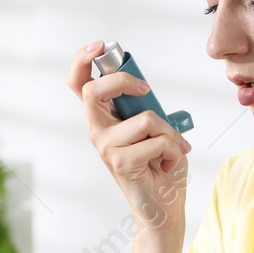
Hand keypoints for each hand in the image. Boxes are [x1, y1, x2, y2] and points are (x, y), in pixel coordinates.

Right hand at [67, 40, 191, 232]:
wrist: (163, 206)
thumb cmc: (159, 165)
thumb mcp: (153, 127)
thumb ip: (143, 107)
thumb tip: (143, 90)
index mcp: (102, 118)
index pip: (78, 83)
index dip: (82, 60)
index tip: (101, 46)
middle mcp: (97, 131)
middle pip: (92, 90)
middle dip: (123, 80)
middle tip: (145, 90)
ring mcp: (105, 147)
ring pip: (145, 118)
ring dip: (170, 133)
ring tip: (172, 149)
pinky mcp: (120, 162)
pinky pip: (157, 141)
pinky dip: (175, 149)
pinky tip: (169, 164)